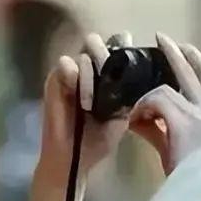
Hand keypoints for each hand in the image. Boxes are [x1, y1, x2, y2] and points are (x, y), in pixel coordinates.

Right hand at [36, 31, 133, 184]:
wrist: (75, 158)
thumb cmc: (98, 139)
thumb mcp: (123, 115)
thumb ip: (130, 92)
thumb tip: (146, 73)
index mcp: (103, 74)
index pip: (113, 46)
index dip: (122, 47)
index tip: (133, 59)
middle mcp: (86, 68)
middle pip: (96, 42)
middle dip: (106, 55)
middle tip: (114, 77)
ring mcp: (69, 72)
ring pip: (84, 54)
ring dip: (92, 75)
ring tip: (94, 103)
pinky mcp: (54, 79)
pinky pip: (65, 64)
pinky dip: (77, 78)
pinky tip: (84, 102)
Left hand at [128, 32, 200, 174]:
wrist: (197, 193)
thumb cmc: (188, 174)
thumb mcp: (174, 144)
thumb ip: (158, 128)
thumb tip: (135, 117)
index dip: (193, 59)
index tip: (182, 47)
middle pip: (195, 70)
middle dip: (176, 51)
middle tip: (160, 36)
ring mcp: (199, 115)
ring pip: (171, 84)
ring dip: (148, 87)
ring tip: (133, 86)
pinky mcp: (184, 123)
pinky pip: (158, 101)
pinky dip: (142, 106)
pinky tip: (133, 117)